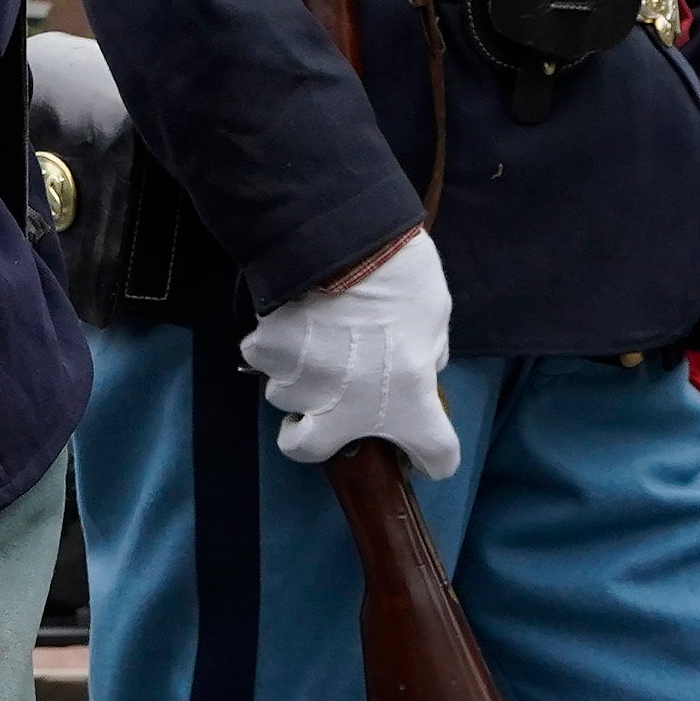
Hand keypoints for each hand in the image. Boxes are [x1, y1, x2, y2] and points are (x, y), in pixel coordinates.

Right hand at [241, 230, 460, 476]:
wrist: (345, 242)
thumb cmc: (402, 279)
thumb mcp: (435, 321)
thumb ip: (426, 357)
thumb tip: (413, 366)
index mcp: (407, 402)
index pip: (436, 453)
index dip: (435, 458)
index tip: (428, 456)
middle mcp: (347, 407)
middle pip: (306, 449)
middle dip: (306, 437)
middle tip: (315, 414)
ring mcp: (301, 383)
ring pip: (283, 394)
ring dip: (296, 375)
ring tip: (310, 340)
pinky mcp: (267, 354)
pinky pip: (264, 358)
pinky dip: (273, 345)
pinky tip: (289, 321)